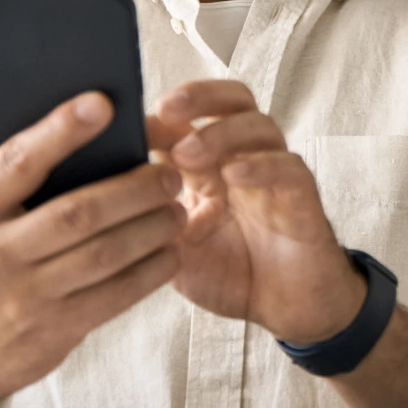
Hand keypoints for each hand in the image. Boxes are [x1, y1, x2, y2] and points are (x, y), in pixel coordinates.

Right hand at [0, 93, 184, 407]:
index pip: (17, 163)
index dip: (61, 131)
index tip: (103, 105)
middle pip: (78, 212)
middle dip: (133, 188)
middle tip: (168, 173)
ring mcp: (25, 297)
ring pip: (105, 254)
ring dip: (151, 227)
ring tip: (178, 207)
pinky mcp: (55, 330)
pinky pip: (115, 295)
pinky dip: (151, 271)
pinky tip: (170, 250)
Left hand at [152, 80, 366, 344]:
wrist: (285, 311)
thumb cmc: (231, 274)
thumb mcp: (174, 247)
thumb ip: (148, 217)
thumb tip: (104, 192)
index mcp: (211, 165)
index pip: (191, 118)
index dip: (163, 114)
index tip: (128, 124)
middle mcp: (245, 159)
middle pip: (232, 100)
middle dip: (199, 96)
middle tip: (166, 109)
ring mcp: (275, 175)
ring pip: (260, 126)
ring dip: (221, 132)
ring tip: (189, 153)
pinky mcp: (302, 197)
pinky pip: (288, 167)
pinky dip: (261, 164)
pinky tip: (233, 174)